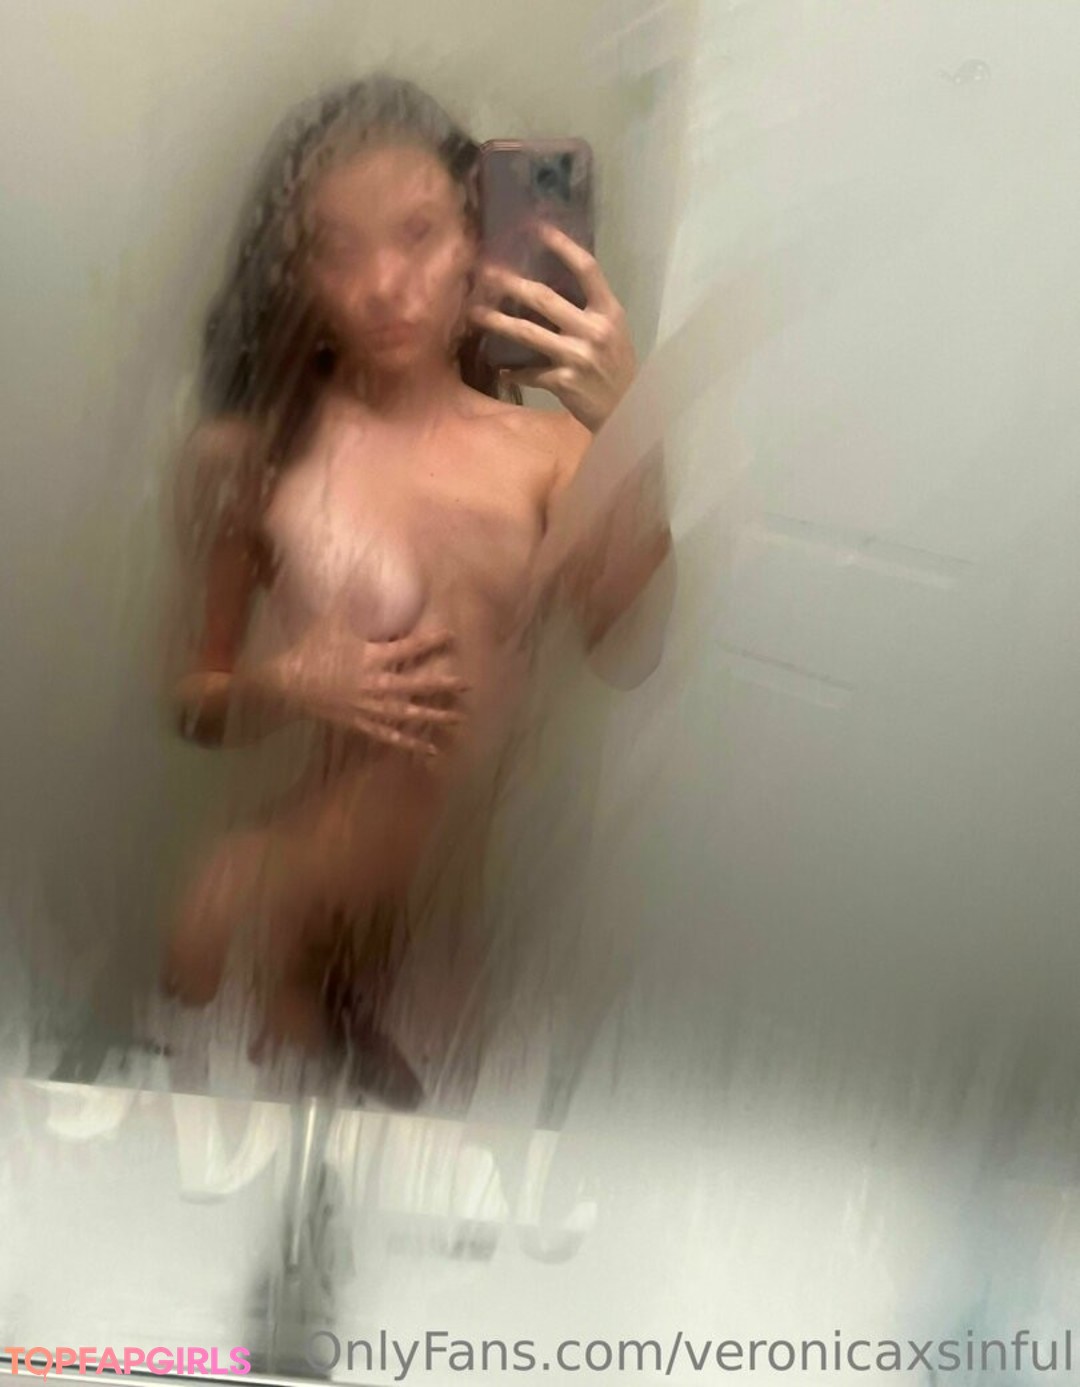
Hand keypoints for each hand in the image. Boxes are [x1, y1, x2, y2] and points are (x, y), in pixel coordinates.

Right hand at [262, 612, 468, 757]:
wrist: (286, 685)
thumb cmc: (310, 650)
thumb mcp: (331, 621)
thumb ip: (352, 599)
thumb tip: (362, 570)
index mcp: (370, 657)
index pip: (409, 648)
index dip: (432, 642)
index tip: (452, 637)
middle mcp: (374, 684)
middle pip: (416, 685)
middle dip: (442, 685)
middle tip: (467, 685)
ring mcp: (368, 707)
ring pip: (408, 714)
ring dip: (434, 717)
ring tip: (459, 720)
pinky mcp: (360, 724)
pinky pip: (389, 736)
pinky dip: (410, 744)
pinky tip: (431, 751)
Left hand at [469, 223, 636, 432]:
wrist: (627, 410)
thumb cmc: (615, 367)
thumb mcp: (613, 332)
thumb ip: (588, 310)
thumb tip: (549, 287)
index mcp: (609, 312)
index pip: (587, 269)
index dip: (562, 246)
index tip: (538, 228)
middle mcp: (594, 330)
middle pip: (545, 298)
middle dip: (511, 284)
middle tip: (486, 273)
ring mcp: (578, 357)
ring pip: (528, 333)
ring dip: (498, 322)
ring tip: (475, 313)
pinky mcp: (564, 382)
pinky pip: (530, 372)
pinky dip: (513, 371)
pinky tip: (500, 369)